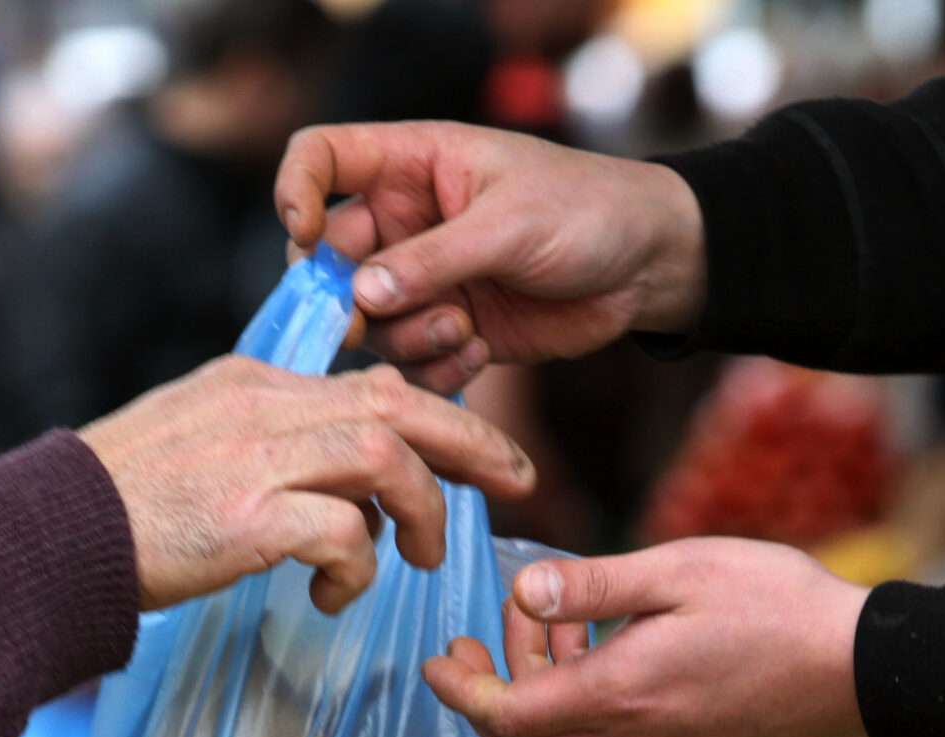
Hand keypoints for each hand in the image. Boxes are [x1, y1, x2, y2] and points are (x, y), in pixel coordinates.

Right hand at [80, 355, 533, 614]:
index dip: (439, 413)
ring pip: (384, 458)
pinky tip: (333, 597)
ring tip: (420, 559)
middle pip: (398, 403)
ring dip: (420, 513)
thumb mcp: (200, 443)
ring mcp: (255, 460)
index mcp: (255, 384)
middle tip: (518, 480)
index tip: (478, 449)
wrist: (45, 536)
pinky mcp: (246, 519)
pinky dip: (357, 568)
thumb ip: (271, 444)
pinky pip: (342, 533)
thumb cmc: (121, 506)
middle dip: (472, 440)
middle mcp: (263, 408)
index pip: (371, 382)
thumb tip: (345, 486)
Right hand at [275, 122, 705, 391]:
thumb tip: (361, 293)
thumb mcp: (510, 224)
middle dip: (345, 298)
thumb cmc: (587, 211)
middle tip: (368, 324)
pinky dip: (435, 371)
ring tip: (462, 332)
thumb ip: (434, 259)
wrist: (648, 266)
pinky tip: (480, 354)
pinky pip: (411, 363)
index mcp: (410, 166)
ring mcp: (426, 280)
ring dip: (406, 338)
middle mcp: (406, 223)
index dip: (296, 192)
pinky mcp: (451, 330)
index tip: (304, 235)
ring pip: (371, 322)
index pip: (321, 159)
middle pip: (329, 260)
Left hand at [424, 538, 869, 736]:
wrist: (863, 668)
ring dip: (542, 687)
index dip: (459, 691)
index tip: (435, 659)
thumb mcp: (679, 570)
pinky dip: (584, 698)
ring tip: (561, 619)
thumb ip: (593, 586)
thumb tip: (522, 592)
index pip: (506, 717)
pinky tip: (609, 645)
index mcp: (621, 695)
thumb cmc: (779, 605)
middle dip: (487, 694)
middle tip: (481, 637)